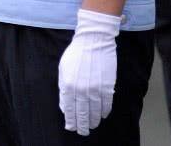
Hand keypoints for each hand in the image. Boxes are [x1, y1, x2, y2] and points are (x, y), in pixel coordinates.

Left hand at [58, 9, 119, 134]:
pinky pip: (106, 104)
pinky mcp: (107, 86)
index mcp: (68, 85)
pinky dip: (104, 111)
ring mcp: (95, 88)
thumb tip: (65, 106)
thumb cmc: (76, 53)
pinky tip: (102, 115)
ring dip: (94, 120)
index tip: (72, 127)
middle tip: (83, 131)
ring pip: (95, 112)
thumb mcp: (63, 69)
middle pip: (82, 113)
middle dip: (82, 125)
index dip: (71, 120)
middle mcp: (81, 89)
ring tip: (93, 125)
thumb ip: (63, 88)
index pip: (69, 109)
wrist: (94, 40)